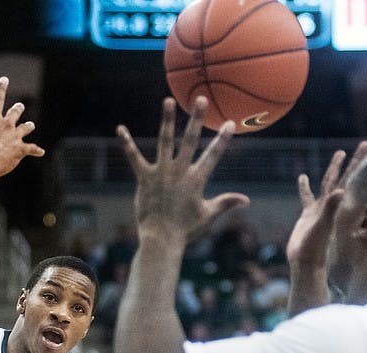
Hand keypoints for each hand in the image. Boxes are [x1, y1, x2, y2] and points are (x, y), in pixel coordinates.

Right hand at [0, 77, 44, 182]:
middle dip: (18, 109)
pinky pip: (31, 148)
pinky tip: (41, 152)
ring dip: (28, 126)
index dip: (1, 87)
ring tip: (30, 125)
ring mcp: (14, 136)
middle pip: (15, 112)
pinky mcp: (20, 149)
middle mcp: (6, 124)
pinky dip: (37, 150)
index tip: (5, 79)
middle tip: (20, 106)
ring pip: (26, 128)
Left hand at [117, 96, 248, 245]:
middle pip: (190, 141)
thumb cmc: (185, 230)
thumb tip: (247, 200)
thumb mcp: (208, 215)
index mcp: (196, 180)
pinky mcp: (145, 179)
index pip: (212, 156)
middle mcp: (179, 173)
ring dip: (166, 120)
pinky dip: (127, 143)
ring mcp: (161, 174)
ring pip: (165, 142)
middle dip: (196, 119)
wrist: (161, 240)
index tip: (230, 122)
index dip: (222, 139)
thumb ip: (226, 202)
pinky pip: (134, 157)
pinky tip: (120, 129)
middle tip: (201, 98)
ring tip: (168, 101)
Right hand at [286, 140, 366, 270]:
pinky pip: (307, 197)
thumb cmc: (314, 248)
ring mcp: (320, 210)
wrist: (305, 264)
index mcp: (335, 205)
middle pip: (343, 177)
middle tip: (366, 144)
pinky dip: (305, 188)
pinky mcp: (308, 216)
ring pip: (328, 184)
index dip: (358, 162)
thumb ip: (330, 209)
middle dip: (354, 161)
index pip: (349, 178)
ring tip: (340, 153)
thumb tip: (342, 191)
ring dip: (334, 169)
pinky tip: (303, 178)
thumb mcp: (322, 227)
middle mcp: (330, 205)